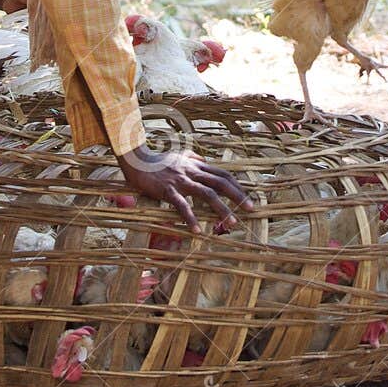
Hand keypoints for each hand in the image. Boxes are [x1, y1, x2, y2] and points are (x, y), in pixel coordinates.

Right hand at [117, 145, 251, 229]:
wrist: (136, 159)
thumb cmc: (157, 160)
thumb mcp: (178, 155)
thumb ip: (193, 157)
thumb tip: (204, 160)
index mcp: (196, 165)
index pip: (223, 174)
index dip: (237, 186)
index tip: (247, 197)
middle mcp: (192, 171)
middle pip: (221, 183)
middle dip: (238, 196)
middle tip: (251, 209)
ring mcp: (181, 180)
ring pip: (207, 194)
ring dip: (221, 209)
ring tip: (231, 223)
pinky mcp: (168, 190)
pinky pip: (182, 205)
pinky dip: (191, 218)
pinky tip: (197, 231)